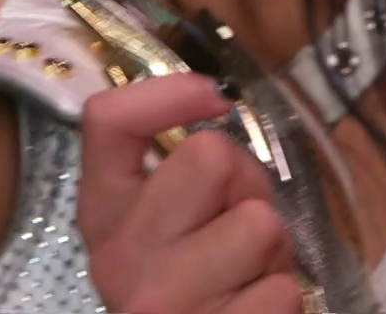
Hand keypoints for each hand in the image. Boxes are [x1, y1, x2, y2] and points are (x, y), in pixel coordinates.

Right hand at [80, 74, 301, 313]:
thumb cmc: (195, 286)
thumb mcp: (170, 224)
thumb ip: (186, 174)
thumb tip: (218, 102)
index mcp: (103, 215)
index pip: (107, 121)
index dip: (168, 92)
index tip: (214, 98)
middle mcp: (120, 256)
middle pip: (210, 157)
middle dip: (246, 182)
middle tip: (237, 222)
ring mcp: (161, 303)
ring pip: (260, 223)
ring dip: (273, 247)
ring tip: (250, 273)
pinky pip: (282, 288)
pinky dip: (282, 296)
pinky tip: (252, 310)